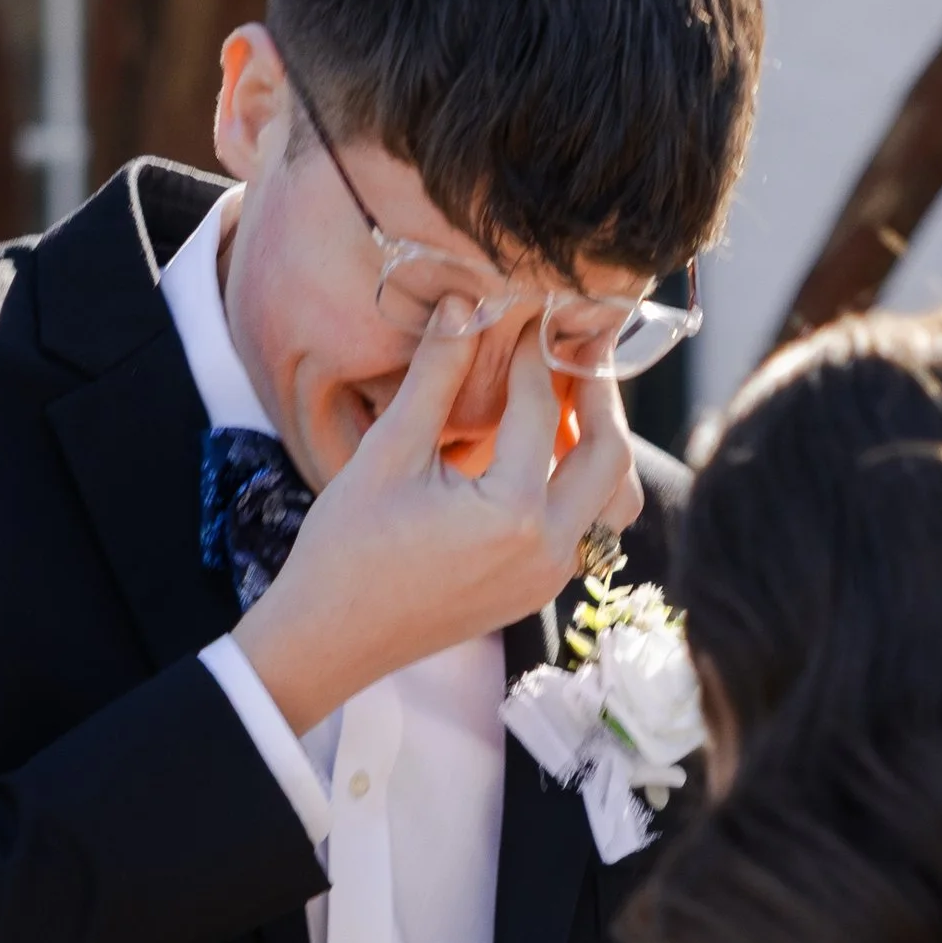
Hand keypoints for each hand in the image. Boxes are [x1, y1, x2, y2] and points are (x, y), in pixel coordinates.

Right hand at [232, 313, 641, 731]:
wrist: (330, 638)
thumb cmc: (347, 549)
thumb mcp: (388, 453)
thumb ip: (436, 376)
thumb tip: (464, 304)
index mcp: (513, 514)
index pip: (542, 411)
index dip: (535, 355)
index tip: (528, 317)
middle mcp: (546, 551)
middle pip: (611, 458)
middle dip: (600, 397)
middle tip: (580, 353)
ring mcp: (546, 578)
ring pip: (611, 503)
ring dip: (599, 449)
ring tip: (568, 405)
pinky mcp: (534, 592)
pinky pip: (583, 531)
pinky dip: (576, 488)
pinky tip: (540, 456)